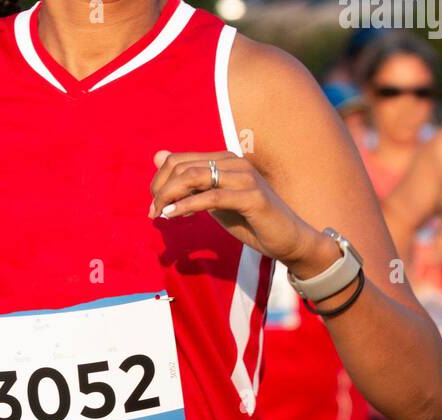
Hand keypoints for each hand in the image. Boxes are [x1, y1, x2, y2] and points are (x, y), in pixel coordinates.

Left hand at [147, 149, 338, 277]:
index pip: (179, 160)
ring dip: (171, 197)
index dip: (159, 181)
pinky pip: (212, 197)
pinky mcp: (252, 197)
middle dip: (161, 190)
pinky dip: (188, 206)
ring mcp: (244, 178)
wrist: (287, 239)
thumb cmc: (251, 221)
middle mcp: (234, 162)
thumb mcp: (215, 202)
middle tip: (153, 213)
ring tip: (160, 214)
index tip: (154, 205)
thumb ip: (191, 184)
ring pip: (194, 177)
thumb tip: (159, 157)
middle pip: (182, 167)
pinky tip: (174, 215)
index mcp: (224, 160)